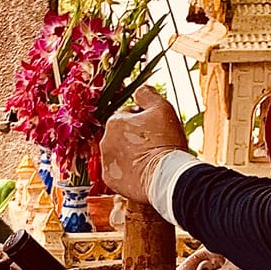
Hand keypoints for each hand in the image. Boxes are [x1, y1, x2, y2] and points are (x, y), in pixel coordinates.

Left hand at [99, 86, 186, 205]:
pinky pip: (119, 172)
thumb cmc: (165, 142)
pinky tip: (143, 172)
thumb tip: (140, 89)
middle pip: (123, 135)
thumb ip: (148, 94)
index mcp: (114, 121)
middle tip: (155, 145)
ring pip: (120, 154)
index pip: (129, 115)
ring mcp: (106, 162)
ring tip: (150, 160)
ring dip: (131, 154)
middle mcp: (105, 141)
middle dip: (136, 137)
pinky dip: (128, 172)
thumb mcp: (162, 109)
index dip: (145, 120)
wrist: (165, 177)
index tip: (157, 129)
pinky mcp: (110, 180)